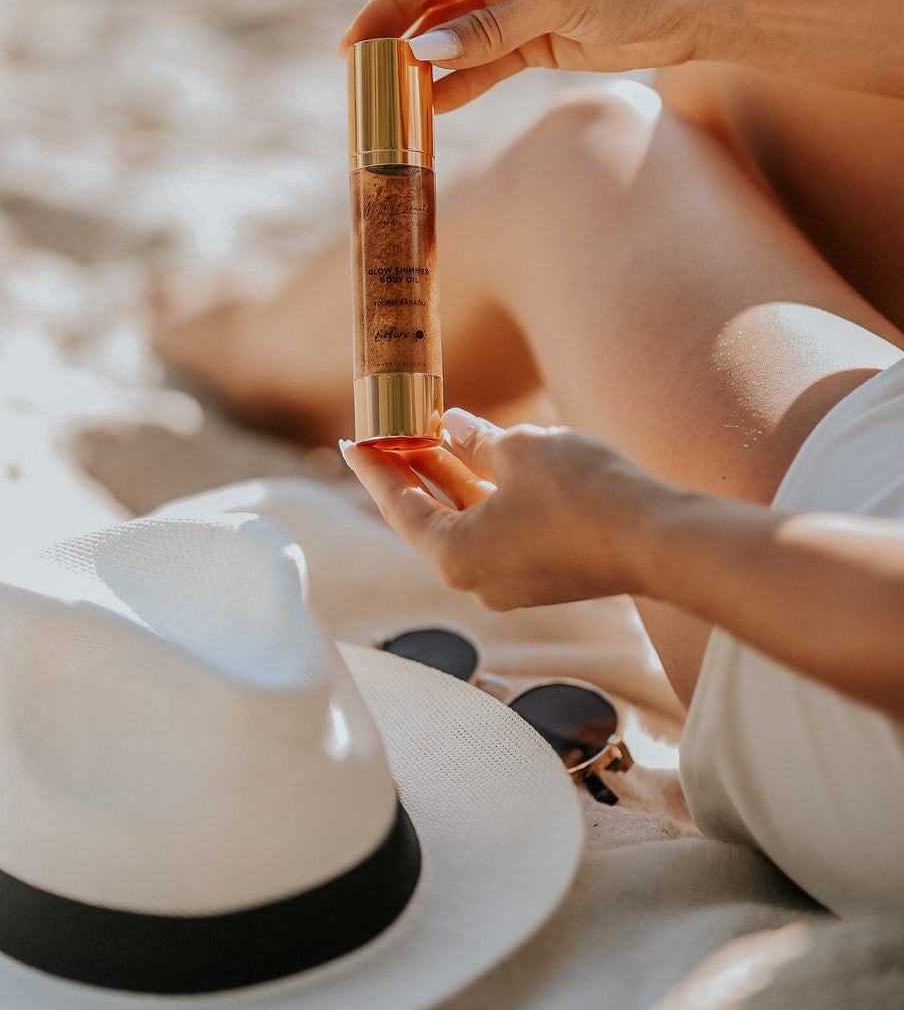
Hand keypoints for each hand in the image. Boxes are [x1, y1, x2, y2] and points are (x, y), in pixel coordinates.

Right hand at [340, 0, 702, 111]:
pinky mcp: (538, 38)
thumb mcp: (555, 1)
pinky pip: (486, 62)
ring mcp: (520, 1)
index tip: (354, 44)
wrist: (697, 4)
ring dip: (427, 64)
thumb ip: (488, 30)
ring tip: (391, 98)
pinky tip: (433, 106)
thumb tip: (423, 52)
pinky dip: (461, 82)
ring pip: (458, 35)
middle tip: (362, 76)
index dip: (387, 4)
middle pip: (435, 1)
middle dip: (399, 37)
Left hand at [340, 407, 666, 610]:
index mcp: (454, 555)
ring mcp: (513, 583)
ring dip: (451, 480)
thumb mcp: (519, 449)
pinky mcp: (546, 576)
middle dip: (411, 471)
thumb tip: (454, 426)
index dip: (373, 468)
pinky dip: (486, 496)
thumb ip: (476, 438)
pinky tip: (486, 460)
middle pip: (428, 518)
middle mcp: (476, 580)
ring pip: (468, 523)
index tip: (351, 440)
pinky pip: (500, 532)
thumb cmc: (581, 494)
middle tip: (389, 432)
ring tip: (433, 434)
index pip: (397, 507)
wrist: (658, 541)